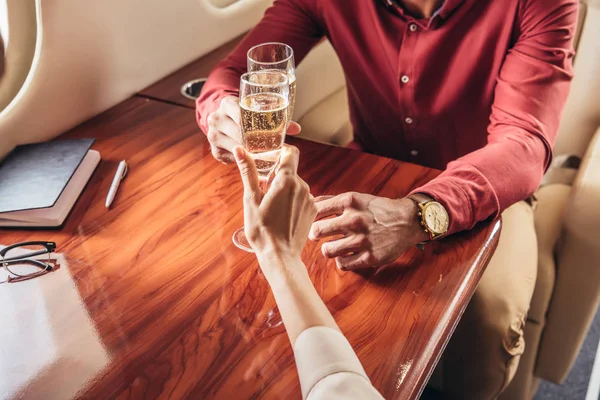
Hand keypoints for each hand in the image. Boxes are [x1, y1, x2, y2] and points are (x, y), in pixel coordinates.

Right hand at [207, 96, 300, 163]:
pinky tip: (255, 163)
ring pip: (235, 148)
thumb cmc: (245, 116)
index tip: (268, 134)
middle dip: (255, 143)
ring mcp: (213, 136)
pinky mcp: (215, 152)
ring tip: (266, 157)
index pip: (240, 113)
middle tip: (271, 150)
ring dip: (251, 154)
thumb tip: (297, 128)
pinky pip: (232, 159)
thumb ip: (276, 119)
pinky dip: (245, 161)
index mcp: (226, 104)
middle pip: (238, 133)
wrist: (224, 120)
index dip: (254, 125)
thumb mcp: (255, 111)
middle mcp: (216, 119)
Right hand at [233, 145, 315, 258]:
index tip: (268, 161)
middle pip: (290, 171)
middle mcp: (303, 186)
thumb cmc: (262, 229)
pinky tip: (282, 215)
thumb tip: (240, 149)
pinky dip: (292, 201)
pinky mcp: (313, 210)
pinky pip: (301, 198)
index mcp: (287, 180)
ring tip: (271, 208)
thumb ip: (248, 172)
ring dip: (284, 190)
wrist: (280, 255)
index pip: (290, 152)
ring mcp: (310, 199)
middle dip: (276, 177)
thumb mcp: (250, 199)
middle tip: (263, 193)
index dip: (279, 153)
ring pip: (295, 185)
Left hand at [309, 193, 428, 269]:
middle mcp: (354, 220)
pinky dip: (341, 261)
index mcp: (349, 202)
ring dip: (328, 249)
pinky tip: (346, 255)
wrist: (407, 222)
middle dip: (313, 234)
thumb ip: (331, 200)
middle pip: (316, 231)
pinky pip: (342, 264)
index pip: (315, 210)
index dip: (308, 217)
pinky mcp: (369, 257)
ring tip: (333, 246)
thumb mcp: (356, 198)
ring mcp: (362, 240)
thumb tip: (308, 202)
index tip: (310, 221)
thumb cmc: (377, 210)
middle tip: (317, 235)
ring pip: (327, 251)